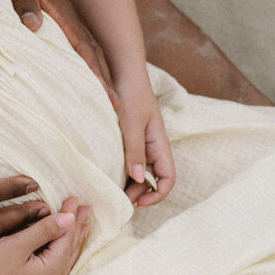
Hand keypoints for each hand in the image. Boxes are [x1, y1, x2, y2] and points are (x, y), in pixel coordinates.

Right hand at [0, 197, 92, 274]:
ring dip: (73, 240)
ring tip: (82, 226)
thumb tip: (70, 219)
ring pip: (66, 259)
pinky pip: (58, 266)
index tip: (75, 198)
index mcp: (50, 271)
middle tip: (88, 209)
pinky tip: (63, 248)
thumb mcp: (16, 245)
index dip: (71, 216)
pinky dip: (63, 251)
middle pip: (70, 249)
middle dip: (78, 227)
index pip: (66, 237)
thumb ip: (44, 231)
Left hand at [6, 0, 116, 104]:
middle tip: (117, 110)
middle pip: (94, 53)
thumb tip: (33, 25)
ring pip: (88, 49)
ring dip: (99, 73)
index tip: (110, 98)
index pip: (85, 49)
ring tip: (107, 99)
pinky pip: (77, 44)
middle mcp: (69, 16)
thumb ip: (23, 2)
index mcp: (63, 12)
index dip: (98, 74)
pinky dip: (86, 62)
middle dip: (106, 80)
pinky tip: (83, 76)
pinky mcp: (58, 18)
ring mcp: (65, 18)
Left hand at [115, 75, 174, 206]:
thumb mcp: (131, 122)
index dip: (158, 195)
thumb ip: (135, 150)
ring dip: (128, 185)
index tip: (138, 203)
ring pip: (137, 173)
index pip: (168, 179)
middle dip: (138, 194)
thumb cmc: (130, 94)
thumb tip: (139, 179)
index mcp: (160, 144)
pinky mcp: (126, 139)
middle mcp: (152, 147)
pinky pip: (126, 161)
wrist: (122, 71)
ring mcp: (139, 144)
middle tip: (117, 200)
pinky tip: (105, 175)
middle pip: (151, 181)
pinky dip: (119, 171)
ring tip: (110, 192)